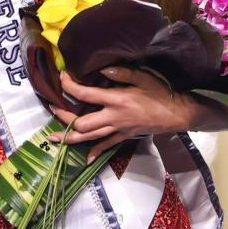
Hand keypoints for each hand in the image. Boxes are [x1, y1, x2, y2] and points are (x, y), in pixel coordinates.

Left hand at [48, 68, 200, 162]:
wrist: (176, 114)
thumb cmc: (160, 93)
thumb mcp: (142, 77)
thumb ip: (122, 73)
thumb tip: (102, 69)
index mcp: (116, 100)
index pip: (85, 94)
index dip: (70, 86)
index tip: (62, 78)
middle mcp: (113, 117)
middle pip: (81, 123)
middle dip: (64, 118)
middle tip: (51, 109)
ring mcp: (118, 129)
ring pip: (89, 138)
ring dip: (70, 138)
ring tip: (53, 138)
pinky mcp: (124, 136)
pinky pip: (106, 146)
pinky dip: (95, 152)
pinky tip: (86, 158)